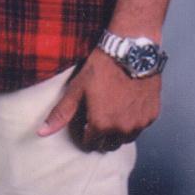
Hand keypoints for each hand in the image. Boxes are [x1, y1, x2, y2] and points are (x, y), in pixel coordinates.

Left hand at [37, 49, 160, 151]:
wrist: (131, 49)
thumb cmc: (102, 66)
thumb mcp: (77, 87)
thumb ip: (61, 113)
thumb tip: (42, 132)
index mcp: (101, 125)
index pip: (89, 144)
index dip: (84, 133)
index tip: (84, 121)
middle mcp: (122, 130)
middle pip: (108, 145)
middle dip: (101, 135)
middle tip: (98, 115)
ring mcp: (139, 124)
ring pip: (125, 138)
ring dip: (118, 130)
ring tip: (113, 109)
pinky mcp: (152, 115)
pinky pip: (140, 126)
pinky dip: (134, 120)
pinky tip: (128, 103)